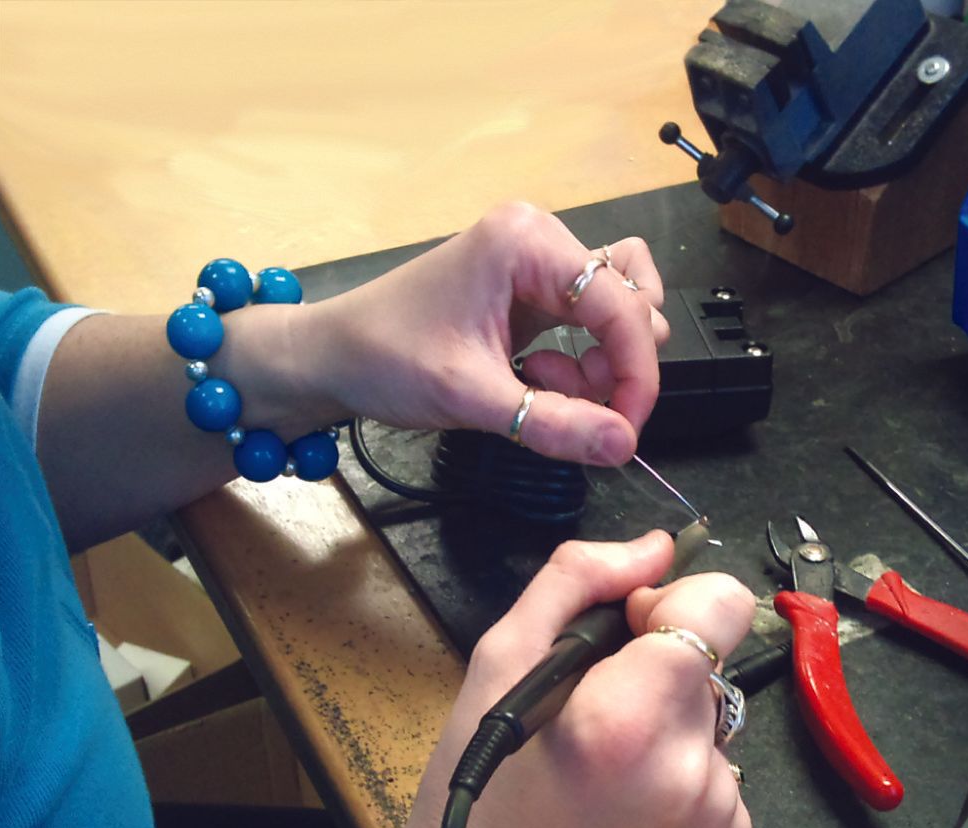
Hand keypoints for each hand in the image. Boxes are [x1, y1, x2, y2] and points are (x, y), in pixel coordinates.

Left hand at [300, 202, 667, 465]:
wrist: (332, 356)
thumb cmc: (384, 358)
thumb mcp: (471, 396)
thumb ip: (552, 422)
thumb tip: (623, 445)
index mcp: (526, 243)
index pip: (621, 304)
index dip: (636, 372)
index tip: (627, 430)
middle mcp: (540, 241)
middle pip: (628, 299)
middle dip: (616, 365)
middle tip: (584, 411)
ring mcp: (535, 265)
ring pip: (614, 311)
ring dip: (599, 363)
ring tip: (547, 388)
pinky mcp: (529, 293)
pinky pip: (584, 324)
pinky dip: (578, 360)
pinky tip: (537, 379)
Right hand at [390, 530, 754, 827]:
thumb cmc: (483, 774)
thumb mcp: (502, 654)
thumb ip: (580, 577)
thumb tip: (656, 548)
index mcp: (632, 717)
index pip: (723, 604)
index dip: (673, 602)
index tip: (627, 630)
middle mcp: (692, 768)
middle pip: (712, 658)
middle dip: (660, 664)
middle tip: (596, 705)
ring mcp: (719, 812)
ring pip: (715, 709)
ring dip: (670, 715)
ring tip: (608, 758)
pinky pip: (720, 763)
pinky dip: (681, 763)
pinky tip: (629, 794)